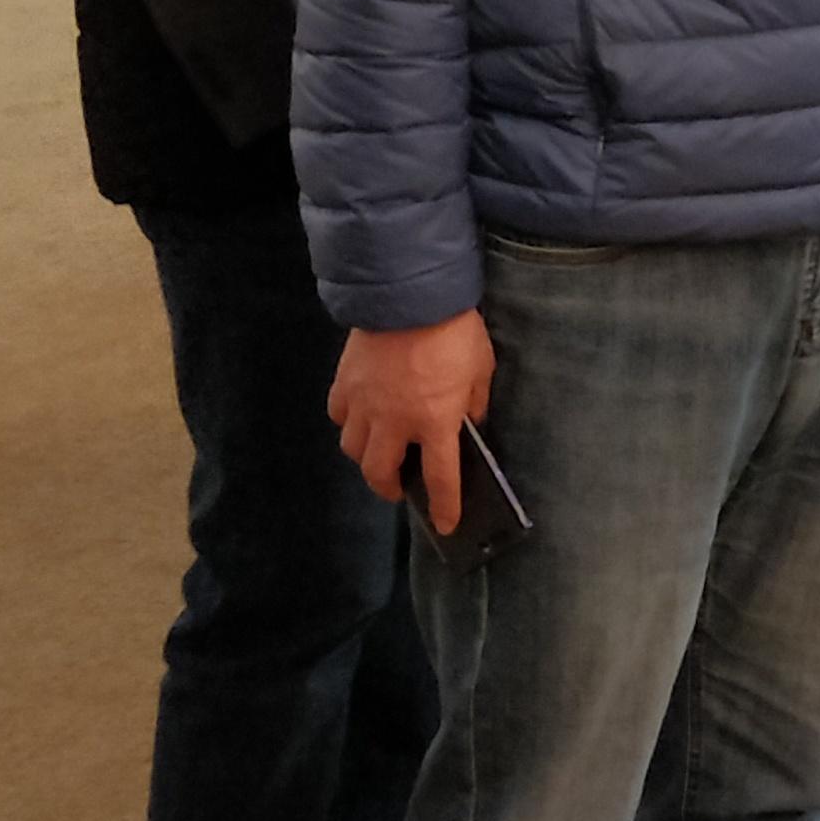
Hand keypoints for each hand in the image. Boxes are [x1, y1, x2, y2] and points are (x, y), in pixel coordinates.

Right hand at [331, 310, 496, 533]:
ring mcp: (363, 403)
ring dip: (366, 456)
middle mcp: (394, 422)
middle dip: (389, 487)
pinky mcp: (344, 383)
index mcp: (435, 422)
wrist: (410, 296)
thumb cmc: (455, 334)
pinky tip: (360, 416)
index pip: (441, 478)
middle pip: (380, 473)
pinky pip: (338, 415)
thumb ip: (473, 404)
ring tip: (380, 450)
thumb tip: (468, 423)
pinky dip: (347, 422)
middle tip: (400, 486)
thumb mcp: (481, 371)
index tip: (445, 525)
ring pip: (352, 448)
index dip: (443, 506)